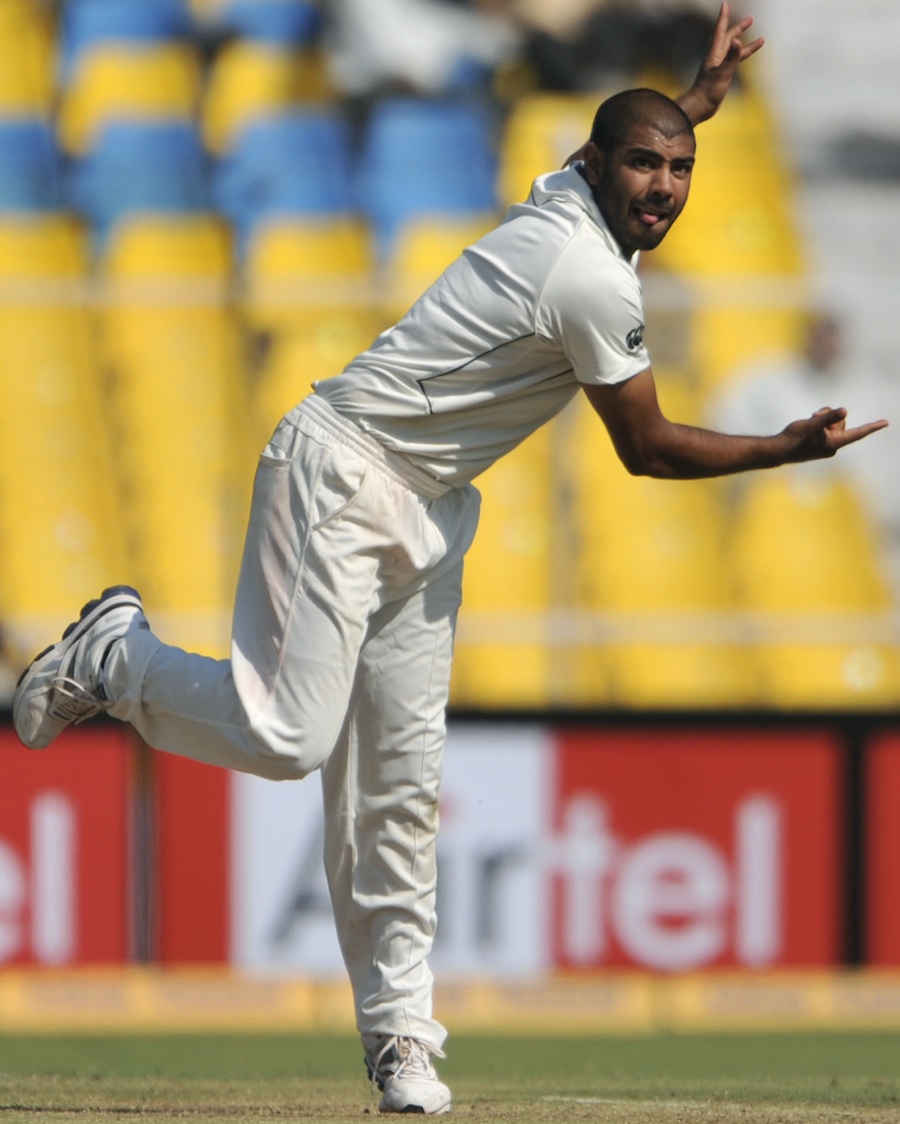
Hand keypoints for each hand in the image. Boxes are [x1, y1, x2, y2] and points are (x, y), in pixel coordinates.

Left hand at [676, 3, 764, 125]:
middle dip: (739, 28)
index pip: (720, 31)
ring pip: (734, 51)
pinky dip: (741, 57)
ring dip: (745, 44)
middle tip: (750, 20)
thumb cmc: (708, 91)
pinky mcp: (722, 76)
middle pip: (729, 38)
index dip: (723, 17)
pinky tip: (746, 56)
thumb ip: (731, 57)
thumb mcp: (722, 73)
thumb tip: (737, 41)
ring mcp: (719, 66)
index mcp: (714, 54)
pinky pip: (734, 62)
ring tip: (760, 40)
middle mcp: (716, 57)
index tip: (725, 4)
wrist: (700, 107)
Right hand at [781, 407, 888, 462]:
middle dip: (829, 417)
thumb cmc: (794, 438)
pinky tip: (806, 428)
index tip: (886, 422)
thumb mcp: (811, 425)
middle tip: (813, 417)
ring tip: (808, 423)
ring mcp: (825, 445)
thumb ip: (828, 417)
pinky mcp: (818, 444)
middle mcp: (832, 446)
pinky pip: (825, 428)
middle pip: (841, 423)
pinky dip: (817, 424)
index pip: (857, 433)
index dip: (872, 427)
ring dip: (822, 419)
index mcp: (834, 443)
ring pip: (832, 424)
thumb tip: (845, 410)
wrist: (778, 450)